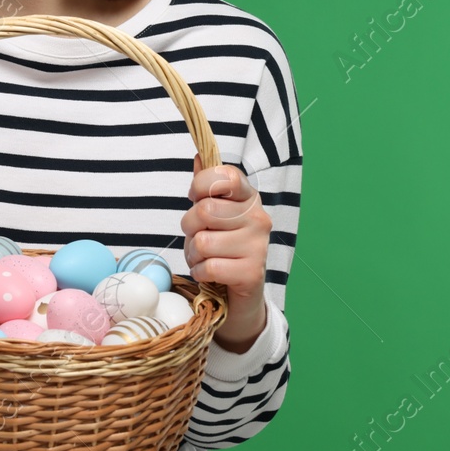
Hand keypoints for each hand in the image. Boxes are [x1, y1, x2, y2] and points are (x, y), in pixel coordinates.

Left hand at [180, 153, 270, 347]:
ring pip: (203, 241)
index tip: (196, 198)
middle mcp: (259, 218)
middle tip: (199, 237)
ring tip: (205, 257)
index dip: (201, 185)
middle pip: (204, 210)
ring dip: (194, 253)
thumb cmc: (223, 247)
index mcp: (249, 197)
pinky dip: (200, 272)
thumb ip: (206, 185)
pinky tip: (210, 273)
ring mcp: (258, 246)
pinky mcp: (252, 273)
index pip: (224, 175)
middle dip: (190, 227)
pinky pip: (209, 266)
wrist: (240, 295)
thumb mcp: (214, 214)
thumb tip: (198, 155)